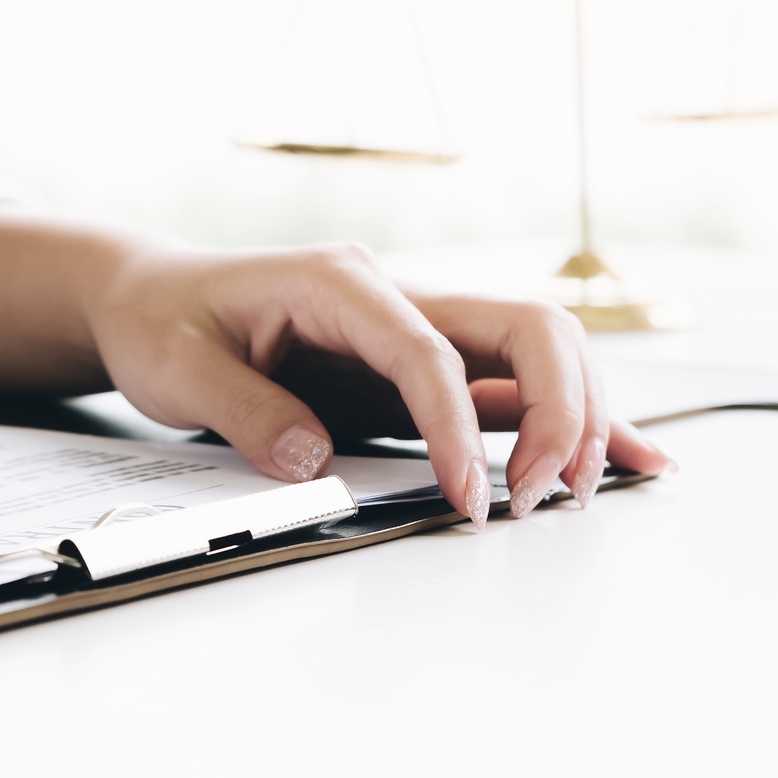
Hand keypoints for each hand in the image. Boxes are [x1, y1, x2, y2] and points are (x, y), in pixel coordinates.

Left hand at [0, 207, 670, 528]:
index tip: (470, 498)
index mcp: (338, 280)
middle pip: (523, 326)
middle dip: (558, 409)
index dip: (458, 426)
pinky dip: (569, 418)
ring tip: (582, 492)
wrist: (151, 296)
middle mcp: (394, 291)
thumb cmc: (163, 320)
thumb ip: (244, 412)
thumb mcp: (176, 368)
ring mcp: (416, 322)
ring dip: (577, 415)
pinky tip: (626, 456)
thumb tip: (310, 460)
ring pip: (539, 349)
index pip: (427, 349)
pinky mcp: (423, 361)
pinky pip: (512, 382)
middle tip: (541, 497)